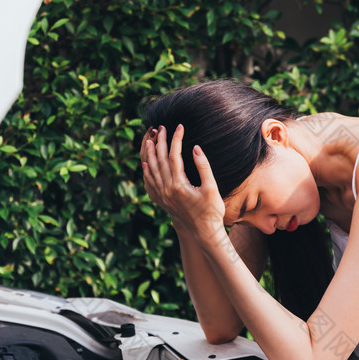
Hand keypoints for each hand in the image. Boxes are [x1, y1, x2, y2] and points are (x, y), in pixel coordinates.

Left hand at [141, 124, 225, 243]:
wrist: (204, 232)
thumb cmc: (212, 210)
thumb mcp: (211, 187)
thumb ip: (203, 166)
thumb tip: (195, 147)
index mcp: (178, 185)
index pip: (174, 155)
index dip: (176, 139)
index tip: (179, 127)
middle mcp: (167, 190)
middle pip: (160, 160)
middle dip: (161, 142)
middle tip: (162, 128)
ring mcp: (162, 196)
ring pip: (152, 171)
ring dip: (151, 154)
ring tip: (150, 141)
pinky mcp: (162, 201)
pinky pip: (149, 184)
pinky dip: (147, 172)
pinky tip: (146, 164)